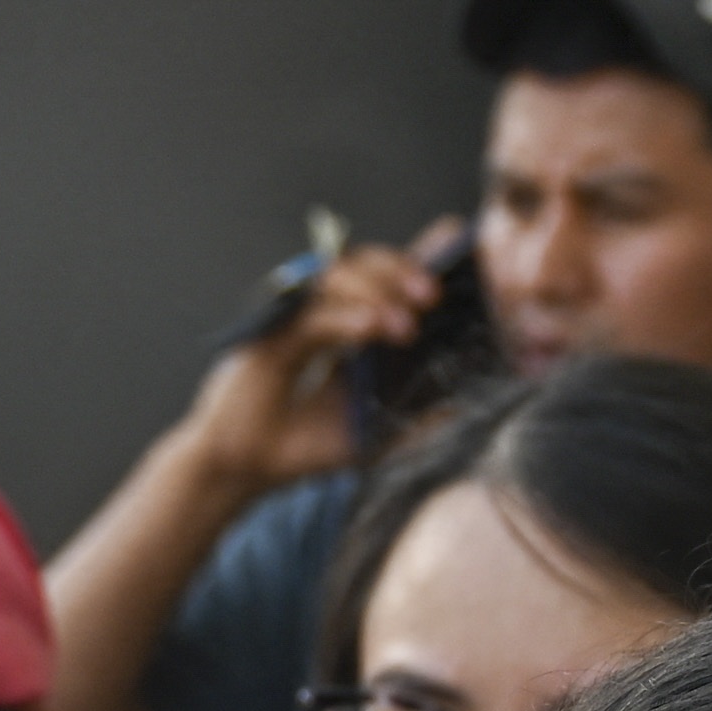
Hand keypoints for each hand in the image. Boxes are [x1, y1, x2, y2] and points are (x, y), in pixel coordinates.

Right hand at [161, 235, 450, 503]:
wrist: (245, 471)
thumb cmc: (303, 447)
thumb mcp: (373, 429)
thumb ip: (414, 414)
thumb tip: (465, 403)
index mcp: (347, 325)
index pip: (384, 279)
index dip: (417, 257)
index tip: (453, 239)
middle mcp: (319, 311)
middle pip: (361, 264)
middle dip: (401, 270)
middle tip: (433, 295)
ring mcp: (292, 318)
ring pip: (335, 276)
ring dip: (375, 292)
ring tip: (406, 323)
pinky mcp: (268, 335)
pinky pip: (312, 314)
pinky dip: (345, 318)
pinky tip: (372, 328)